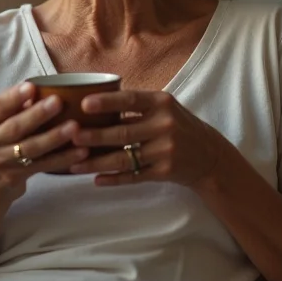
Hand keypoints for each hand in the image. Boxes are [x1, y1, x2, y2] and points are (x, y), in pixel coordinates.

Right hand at [0, 82, 88, 205]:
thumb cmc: (0, 142)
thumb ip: (16, 107)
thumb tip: (45, 86)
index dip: (15, 97)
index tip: (31, 87)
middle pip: (15, 127)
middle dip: (38, 114)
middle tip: (58, 102)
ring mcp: (1, 161)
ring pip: (31, 148)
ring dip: (54, 137)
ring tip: (75, 127)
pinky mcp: (15, 177)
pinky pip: (43, 165)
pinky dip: (63, 158)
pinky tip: (80, 152)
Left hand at [68, 90, 234, 187]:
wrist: (210, 156)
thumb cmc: (179, 126)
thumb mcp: (164, 107)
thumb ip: (137, 104)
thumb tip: (94, 101)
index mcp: (162, 103)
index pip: (130, 100)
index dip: (107, 102)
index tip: (84, 104)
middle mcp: (164, 125)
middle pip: (123, 132)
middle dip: (94, 136)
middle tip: (71, 136)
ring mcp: (165, 151)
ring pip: (124, 158)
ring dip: (97, 162)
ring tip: (74, 164)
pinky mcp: (165, 172)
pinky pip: (134, 176)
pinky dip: (114, 179)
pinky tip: (97, 180)